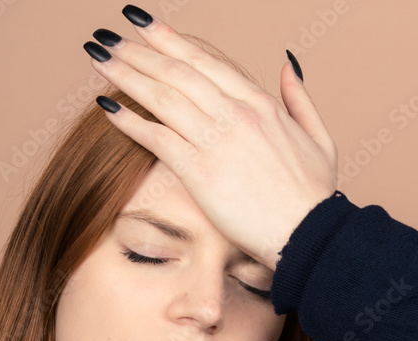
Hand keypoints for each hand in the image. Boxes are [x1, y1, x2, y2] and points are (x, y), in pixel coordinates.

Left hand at [85, 11, 338, 269]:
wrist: (310, 236)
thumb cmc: (314, 198)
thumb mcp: (318, 139)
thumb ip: (300, 99)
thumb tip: (287, 65)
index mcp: (261, 104)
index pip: (208, 62)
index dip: (172, 41)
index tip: (147, 27)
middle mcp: (236, 114)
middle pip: (178, 71)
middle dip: (139, 50)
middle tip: (109, 38)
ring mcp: (218, 141)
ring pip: (163, 96)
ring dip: (127, 75)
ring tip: (99, 61)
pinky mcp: (202, 173)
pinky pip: (158, 138)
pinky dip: (130, 120)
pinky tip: (107, 107)